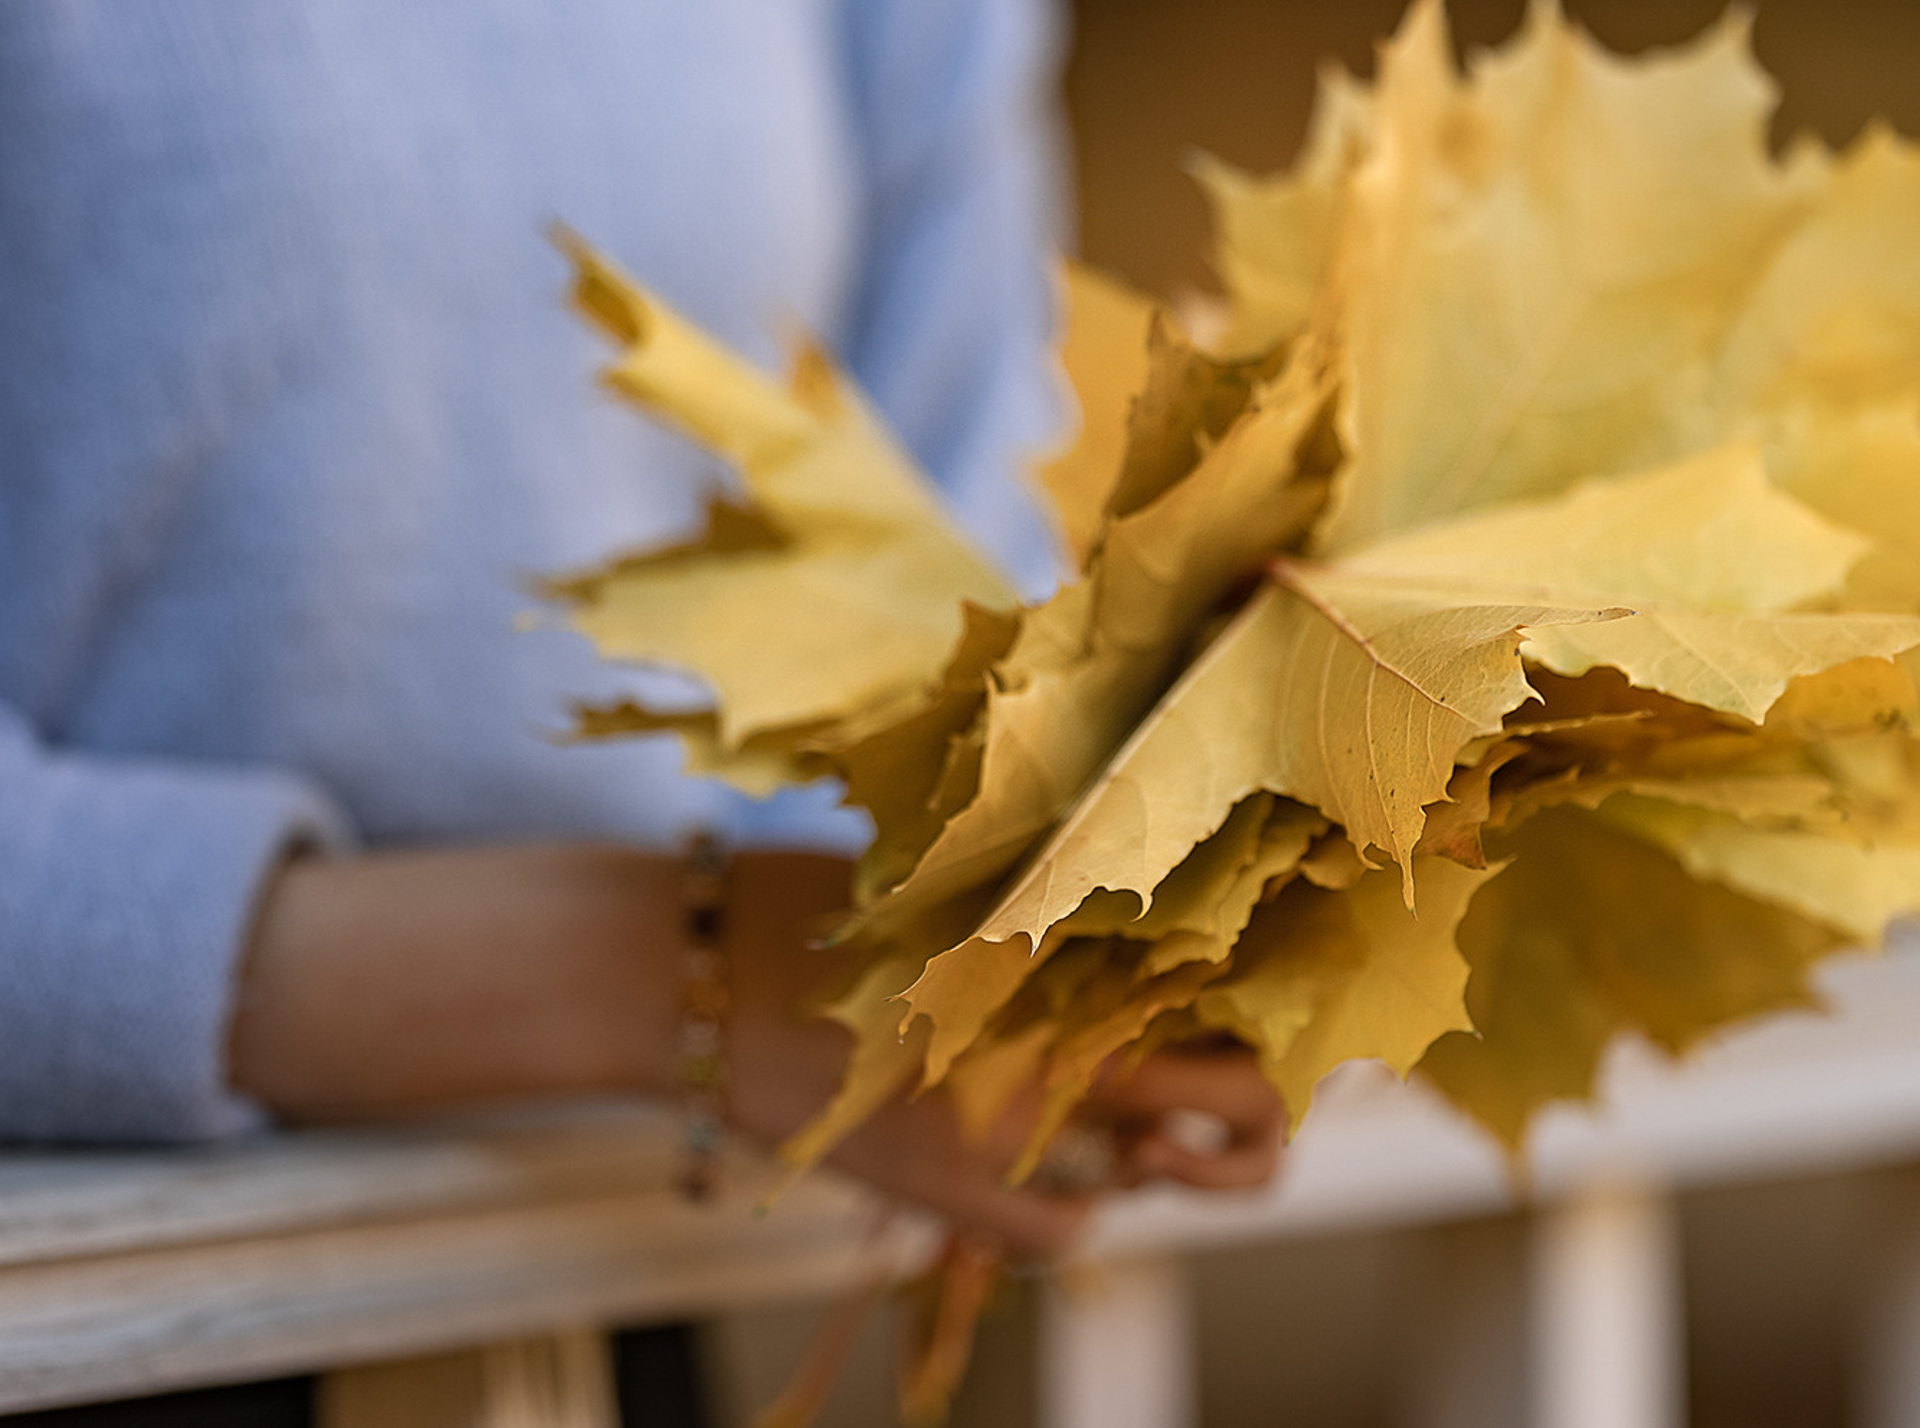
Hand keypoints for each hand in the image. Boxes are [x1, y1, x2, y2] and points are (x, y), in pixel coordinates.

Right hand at [725, 857, 1284, 1254]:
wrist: (691, 976)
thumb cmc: (804, 902)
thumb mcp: (944, 873)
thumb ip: (1041, 894)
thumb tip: (1127, 896)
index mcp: (1069, 942)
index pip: (1240, 981)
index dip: (1290, 994)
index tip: (1273, 990)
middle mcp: (1063, 1040)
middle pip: (1250, 1097)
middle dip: (1261, 1103)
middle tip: (1216, 1083)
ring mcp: (1016, 1132)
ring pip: (1162, 1180)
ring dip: (1165, 1157)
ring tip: (1128, 1118)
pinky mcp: (957, 1197)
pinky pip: (1069, 1228)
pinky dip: (1074, 1203)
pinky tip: (1037, 1158)